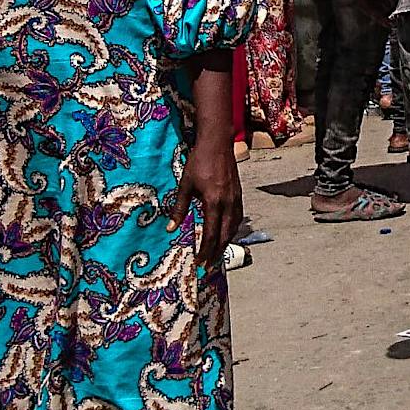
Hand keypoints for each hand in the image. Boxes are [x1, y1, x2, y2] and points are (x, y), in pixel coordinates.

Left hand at [177, 138, 243, 266]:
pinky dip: (232, 230)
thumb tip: (171, 229)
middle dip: (217, 253)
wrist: (217, 143)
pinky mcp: (238, 194)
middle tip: (208, 266)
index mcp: (214, 202)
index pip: (211, 234)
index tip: (199, 263)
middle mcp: (228, 203)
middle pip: (225, 235)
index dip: (205, 251)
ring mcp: (236, 198)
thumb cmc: (199, 162)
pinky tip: (226, 233)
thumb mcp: (185, 185)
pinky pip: (238, 218)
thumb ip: (179, 208)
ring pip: (234, 228)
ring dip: (225, 243)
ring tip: (216, 254)